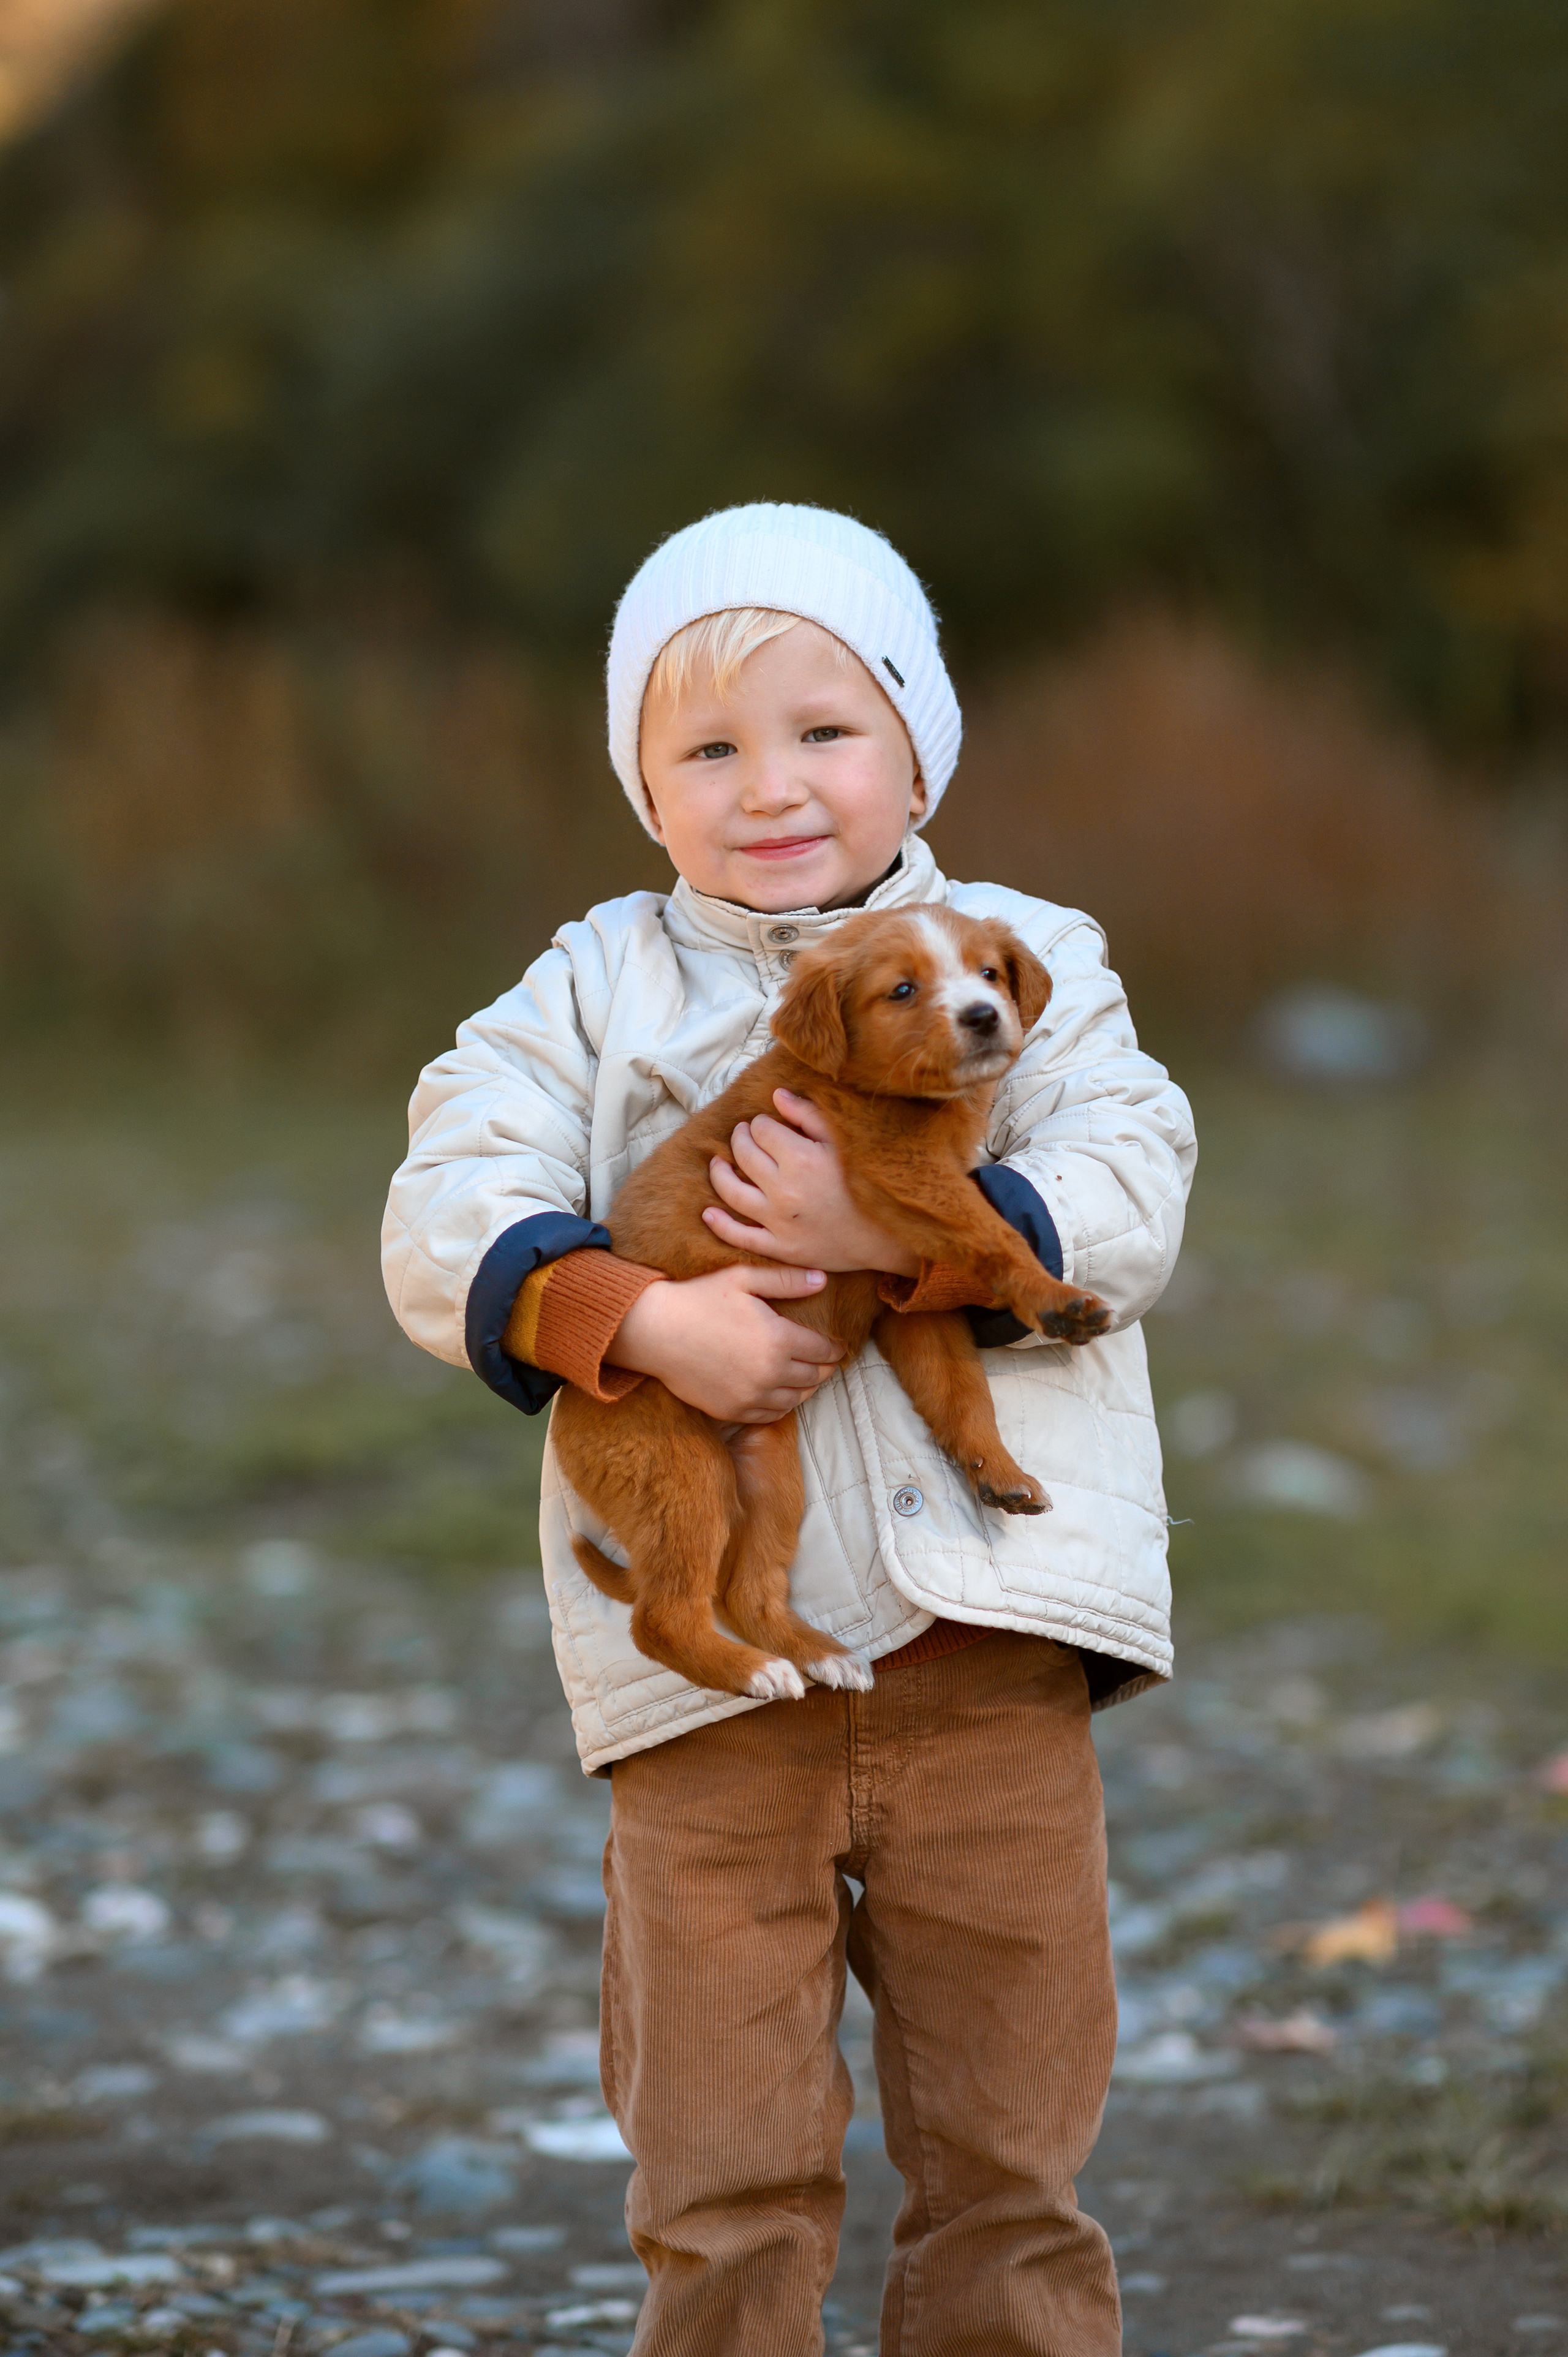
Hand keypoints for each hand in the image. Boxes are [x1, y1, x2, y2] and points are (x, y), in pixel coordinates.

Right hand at [604, 1262, 845, 1422]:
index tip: (837, 1346)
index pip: (823, 1350)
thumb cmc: (698, 1298)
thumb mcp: (743, 1278)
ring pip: (796, 1399)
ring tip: (805, 1377)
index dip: (834, 1348)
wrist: (654, 1331)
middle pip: (814, 1377)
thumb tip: (823, 1279)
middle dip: (823, 1368)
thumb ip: (786, 1280)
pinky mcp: (732, 1410)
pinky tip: (780, 1393)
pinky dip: (781, 1405)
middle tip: (825, 1361)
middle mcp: (770, 1374)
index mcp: (778, 1339)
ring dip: (805, 1388)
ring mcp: (751, 1396)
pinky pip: (770, 1415)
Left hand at [702, 1089, 919, 1275]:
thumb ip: (808, 1115)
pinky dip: (719, 1224)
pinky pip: (739, 1237)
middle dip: (741, 1139)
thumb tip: (776, 1096)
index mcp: (800, 1158)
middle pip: (744, 1155)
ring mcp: (778, 1222)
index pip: (762, 1130)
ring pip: (732, 1192)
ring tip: (719, 1163)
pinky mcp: (779, 1248)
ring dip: (720, 1174)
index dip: (762, 1123)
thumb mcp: (844, 1142)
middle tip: (744, 1135)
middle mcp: (783, 1190)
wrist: (888, 1236)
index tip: (768, 1125)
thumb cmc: (868, 1183)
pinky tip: (708, 1211)